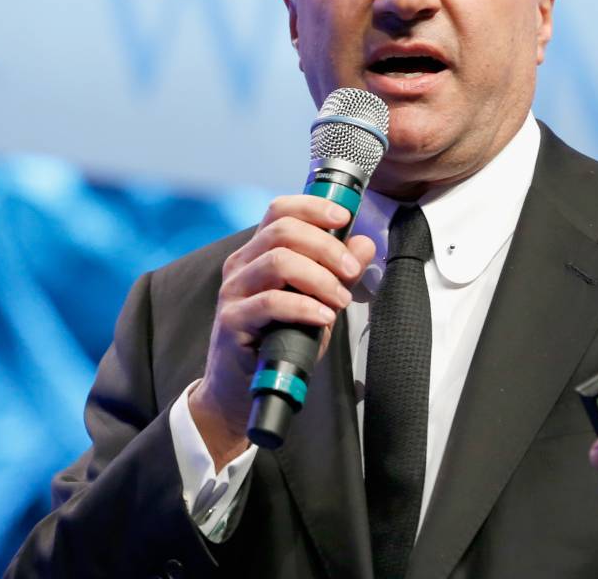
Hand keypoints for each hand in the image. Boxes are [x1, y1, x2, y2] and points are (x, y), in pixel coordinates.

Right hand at [188, 195, 375, 467]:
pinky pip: (270, 303)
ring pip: (278, 261)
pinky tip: (323, 316)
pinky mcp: (232, 322)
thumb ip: (338, 273)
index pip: (280, 210)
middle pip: (283, 231)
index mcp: (257, 253)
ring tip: (340, 299)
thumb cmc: (277, 343)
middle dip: (327, 246)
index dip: (313, 207)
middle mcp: (241, 266)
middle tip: (352, 270)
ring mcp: (233, 293)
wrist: (239, 390)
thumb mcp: (316, 302)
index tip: (345, 217)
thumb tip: (365, 244)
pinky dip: (303, 306)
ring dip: (319, 277)